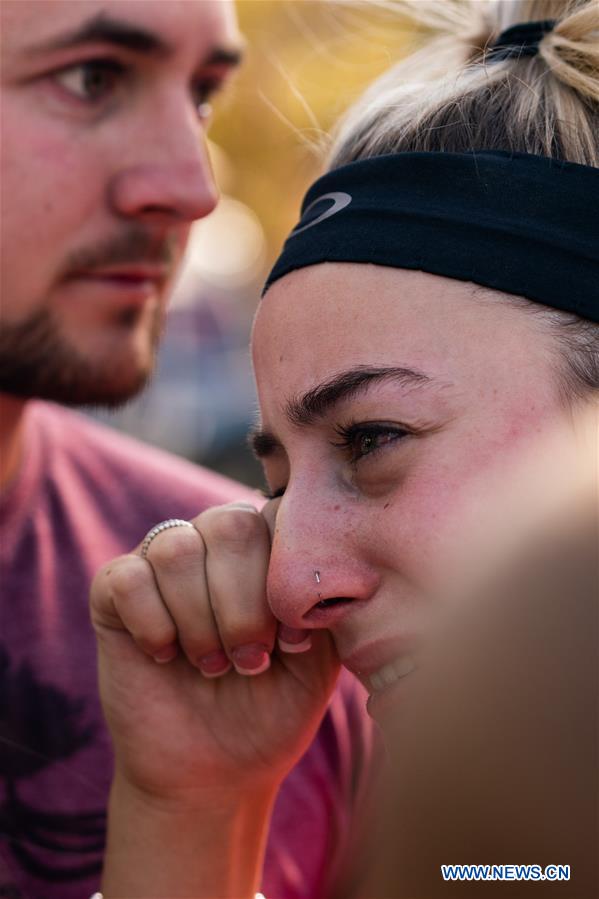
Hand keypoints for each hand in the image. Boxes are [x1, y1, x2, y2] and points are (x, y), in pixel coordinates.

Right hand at [90, 501, 339, 800]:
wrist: (215, 773)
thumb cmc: (273, 710)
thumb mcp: (317, 660)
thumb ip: (322, 602)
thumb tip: (321, 564)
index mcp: (265, 548)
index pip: (278, 515)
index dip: (286, 577)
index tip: (295, 643)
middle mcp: (214, 543)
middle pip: (229, 526)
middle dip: (244, 604)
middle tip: (251, 660)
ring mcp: (161, 563)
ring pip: (177, 549)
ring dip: (200, 620)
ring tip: (212, 665)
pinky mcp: (114, 592)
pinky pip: (128, 580)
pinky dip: (153, 625)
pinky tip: (165, 657)